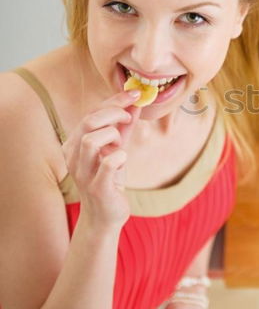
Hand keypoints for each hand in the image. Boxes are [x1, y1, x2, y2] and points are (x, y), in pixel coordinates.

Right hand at [61, 89, 142, 228]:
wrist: (106, 214)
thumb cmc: (110, 178)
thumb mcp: (117, 148)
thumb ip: (124, 126)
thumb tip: (135, 102)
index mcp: (74, 143)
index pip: (91, 113)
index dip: (115, 100)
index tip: (135, 93)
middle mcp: (73, 156)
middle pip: (88, 122)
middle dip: (114, 113)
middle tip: (130, 118)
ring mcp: (83, 173)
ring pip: (91, 140)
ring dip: (113, 135)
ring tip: (120, 145)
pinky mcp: (97, 188)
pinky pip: (108, 164)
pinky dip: (119, 157)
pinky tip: (123, 159)